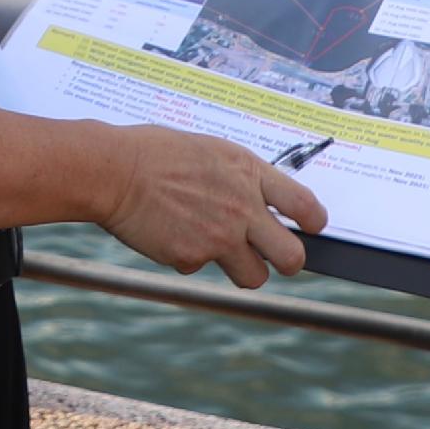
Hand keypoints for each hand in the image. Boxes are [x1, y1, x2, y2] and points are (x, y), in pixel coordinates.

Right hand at [96, 125, 325, 288]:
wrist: (114, 171)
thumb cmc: (156, 153)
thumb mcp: (212, 152)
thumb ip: (242, 178)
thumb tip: (261, 199)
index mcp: (250, 174)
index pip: (306, 206)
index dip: (314, 221)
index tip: (310, 226)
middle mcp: (243, 209)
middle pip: (292, 257)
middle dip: (288, 261)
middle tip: (275, 257)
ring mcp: (219, 237)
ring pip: (253, 276)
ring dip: (241, 268)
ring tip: (214, 245)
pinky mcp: (192, 258)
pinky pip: (201, 268)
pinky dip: (187, 256)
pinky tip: (168, 232)